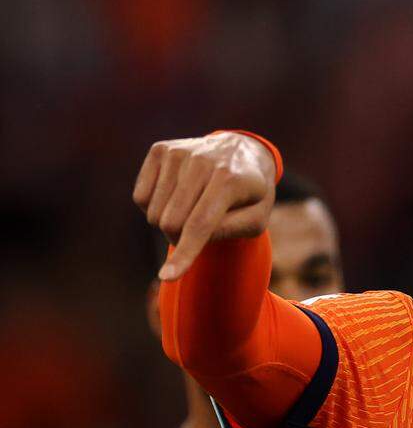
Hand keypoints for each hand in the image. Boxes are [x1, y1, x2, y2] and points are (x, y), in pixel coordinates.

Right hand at [133, 132, 276, 279]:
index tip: (166, 277)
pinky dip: (155, 207)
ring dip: (169, 223)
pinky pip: (141, 197)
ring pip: (154, 212)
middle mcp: (202, 161)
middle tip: (201, 229)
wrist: (242, 152)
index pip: (200, 224)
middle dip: (181, 239)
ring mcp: (178, 152)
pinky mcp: (160, 150)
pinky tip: (177, 195)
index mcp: (230, 180)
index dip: (184, 253)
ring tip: (193, 207)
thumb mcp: (256, 219)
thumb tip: (191, 241)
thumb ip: (231, 231)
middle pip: (172, 222)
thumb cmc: (250, 195)